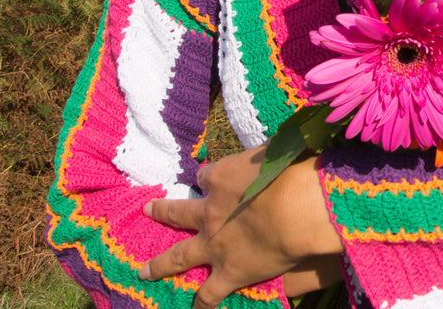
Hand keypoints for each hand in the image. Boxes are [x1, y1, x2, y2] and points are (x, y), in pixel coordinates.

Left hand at [140, 148, 344, 307]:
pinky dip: (201, 302)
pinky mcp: (229, 272)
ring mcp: (214, 245)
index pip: (206, 177)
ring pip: (179, 257)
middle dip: (162, 212)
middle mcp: (209, 213)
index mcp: (220, 179)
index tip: (215, 179)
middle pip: (178, 213)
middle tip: (148, 210)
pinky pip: (208, 293)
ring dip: (160, 265)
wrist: (298, 208)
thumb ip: (267, 153)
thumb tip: (272, 149)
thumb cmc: (293, 173)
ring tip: (144, 272)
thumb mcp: (276, 150)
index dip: (211, 178)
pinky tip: (196, 308)